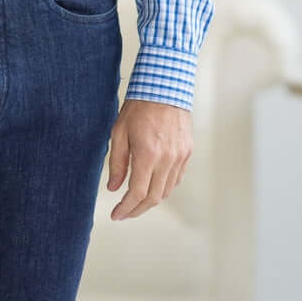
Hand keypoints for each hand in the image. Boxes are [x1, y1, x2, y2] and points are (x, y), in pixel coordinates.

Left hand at [106, 98, 191, 219]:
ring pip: (166, 191)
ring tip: (136, 201)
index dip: (126, 208)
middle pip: (154, 198)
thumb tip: (114, 188)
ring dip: (151, 201)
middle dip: (137, 210)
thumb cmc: (139, 106)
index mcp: (148, 154)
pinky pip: (176, 179)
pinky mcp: (187, 152)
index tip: (116, 215)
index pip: (137, 193)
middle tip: (124, 213)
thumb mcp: (119, 131)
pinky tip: (152, 185)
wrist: (165, 86)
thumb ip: (117, 162)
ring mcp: (180, 157)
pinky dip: (163, 187)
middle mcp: (167, 159)